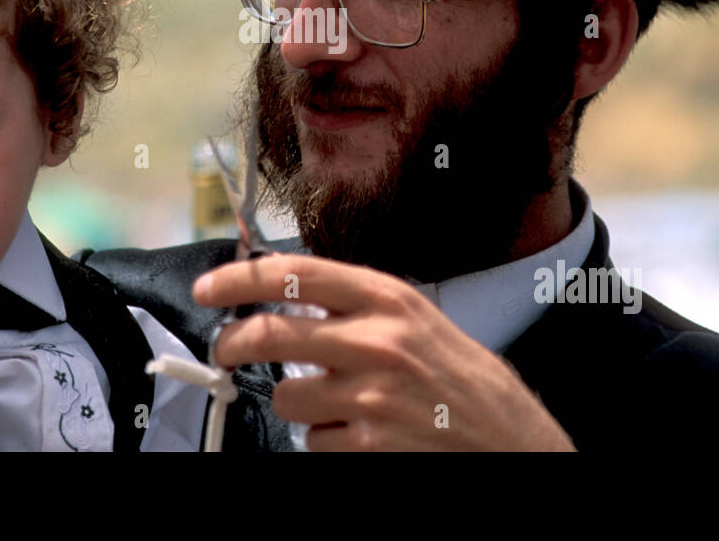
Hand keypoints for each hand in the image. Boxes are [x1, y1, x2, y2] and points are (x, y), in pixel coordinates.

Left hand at [194, 253, 575, 450]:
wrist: (508, 436)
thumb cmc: (455, 374)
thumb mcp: (411, 316)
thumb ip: (350, 304)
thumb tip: (278, 297)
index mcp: (386, 297)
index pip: (294, 274)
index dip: (240, 279)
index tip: (209, 288)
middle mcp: (377, 340)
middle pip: (270, 335)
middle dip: (233, 345)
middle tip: (226, 351)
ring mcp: (373, 395)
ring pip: (286, 397)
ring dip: (296, 403)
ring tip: (332, 403)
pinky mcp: (371, 443)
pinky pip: (312, 441)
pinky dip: (324, 440)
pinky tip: (358, 433)